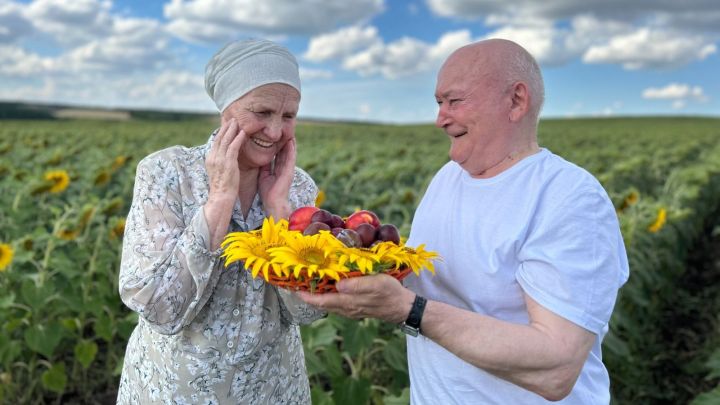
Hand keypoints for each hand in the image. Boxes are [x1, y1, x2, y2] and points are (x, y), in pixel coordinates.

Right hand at [206, 119, 245, 199]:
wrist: (221, 196)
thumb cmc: (222, 186)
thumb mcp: (218, 171)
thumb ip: (221, 161)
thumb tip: (226, 155)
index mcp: (210, 159)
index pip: (215, 142)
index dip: (221, 132)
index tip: (227, 125)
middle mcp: (213, 157)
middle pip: (219, 138)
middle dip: (226, 127)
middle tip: (232, 119)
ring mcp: (220, 160)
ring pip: (225, 140)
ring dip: (232, 129)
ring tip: (237, 121)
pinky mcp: (228, 163)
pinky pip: (233, 147)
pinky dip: (238, 138)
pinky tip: (243, 133)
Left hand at [258, 138, 295, 218]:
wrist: (273, 203)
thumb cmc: (268, 193)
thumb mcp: (263, 176)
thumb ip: (264, 167)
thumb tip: (261, 158)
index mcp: (277, 169)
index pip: (276, 155)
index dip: (275, 146)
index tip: (274, 136)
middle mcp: (283, 168)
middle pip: (284, 151)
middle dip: (283, 141)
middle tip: (283, 130)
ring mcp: (288, 169)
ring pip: (289, 152)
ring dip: (289, 143)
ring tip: (289, 131)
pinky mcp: (290, 171)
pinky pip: (291, 158)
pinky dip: (292, 149)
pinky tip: (291, 140)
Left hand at [296, 274, 414, 322]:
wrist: (403, 308)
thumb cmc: (390, 293)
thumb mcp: (376, 284)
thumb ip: (357, 285)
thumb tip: (338, 285)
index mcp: (348, 302)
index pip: (320, 301)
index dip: (305, 295)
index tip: (292, 287)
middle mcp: (346, 308)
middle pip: (321, 303)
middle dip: (307, 294)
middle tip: (295, 282)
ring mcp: (350, 309)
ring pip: (328, 303)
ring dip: (317, 295)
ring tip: (308, 283)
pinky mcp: (356, 307)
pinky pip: (336, 303)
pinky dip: (328, 296)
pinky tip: (328, 287)